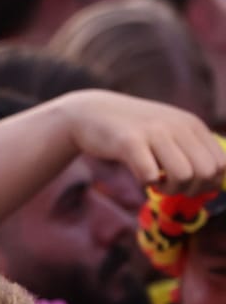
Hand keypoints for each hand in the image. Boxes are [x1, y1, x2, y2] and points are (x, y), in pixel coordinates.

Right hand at [58, 90, 223, 196]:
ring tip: (156, 185)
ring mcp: (154, 132)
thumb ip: (191, 150)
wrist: (90, 113)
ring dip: (169, 190)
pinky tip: (139, 177)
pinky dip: (147, 184)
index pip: (221, 164)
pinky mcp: (129, 142)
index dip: (208, 184)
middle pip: (206, 173)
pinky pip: (150, 175)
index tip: (187, 185)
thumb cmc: (133, 131)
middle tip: (170, 188)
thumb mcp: (169, 132)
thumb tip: (214, 184)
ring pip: (183, 176)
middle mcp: (178, 126)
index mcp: (193, 125)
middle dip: (191, 190)